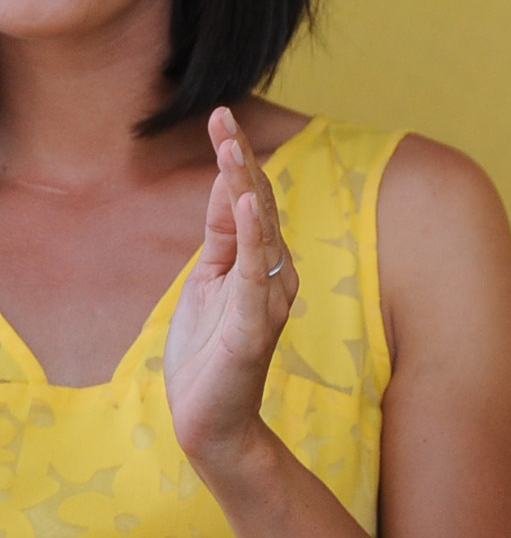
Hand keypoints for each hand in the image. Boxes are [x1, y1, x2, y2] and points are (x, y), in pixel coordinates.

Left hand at [165, 107, 300, 475]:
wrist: (210, 420)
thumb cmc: (209, 354)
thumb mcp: (208, 282)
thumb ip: (224, 238)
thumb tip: (234, 186)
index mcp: (261, 261)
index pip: (249, 199)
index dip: (234, 158)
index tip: (219, 118)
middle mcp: (275, 271)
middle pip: (260, 203)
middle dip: (239, 158)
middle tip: (222, 117)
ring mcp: (269, 295)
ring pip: (261, 229)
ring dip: (246, 186)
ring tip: (231, 149)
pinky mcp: (256, 321)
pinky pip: (257, 269)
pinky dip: (256, 233)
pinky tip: (251, 202)